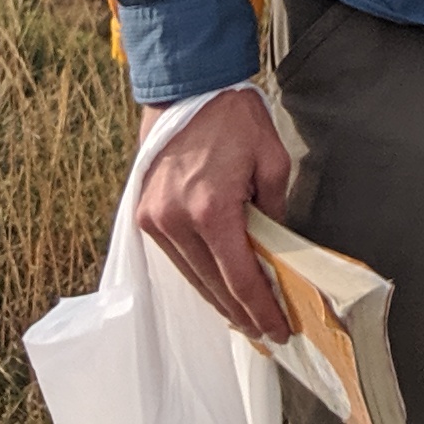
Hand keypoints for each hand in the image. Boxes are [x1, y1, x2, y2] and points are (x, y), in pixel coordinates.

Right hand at [136, 87, 294, 340]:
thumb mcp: (272, 161)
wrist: (188, 90)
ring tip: (245, 319)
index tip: (280, 329)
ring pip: (191, 276)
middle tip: (266, 333)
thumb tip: (276, 251)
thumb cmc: (235, 120)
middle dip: (242, 314)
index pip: (239, 278)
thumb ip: (274, 212)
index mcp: (211, 210)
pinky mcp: (144, 215)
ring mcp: (154, 220)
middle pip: (212, 285)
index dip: (261, 309)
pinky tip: (217, 288)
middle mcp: (175, 221)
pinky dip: (198, 275)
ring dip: (218, 300)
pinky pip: (175, 258)